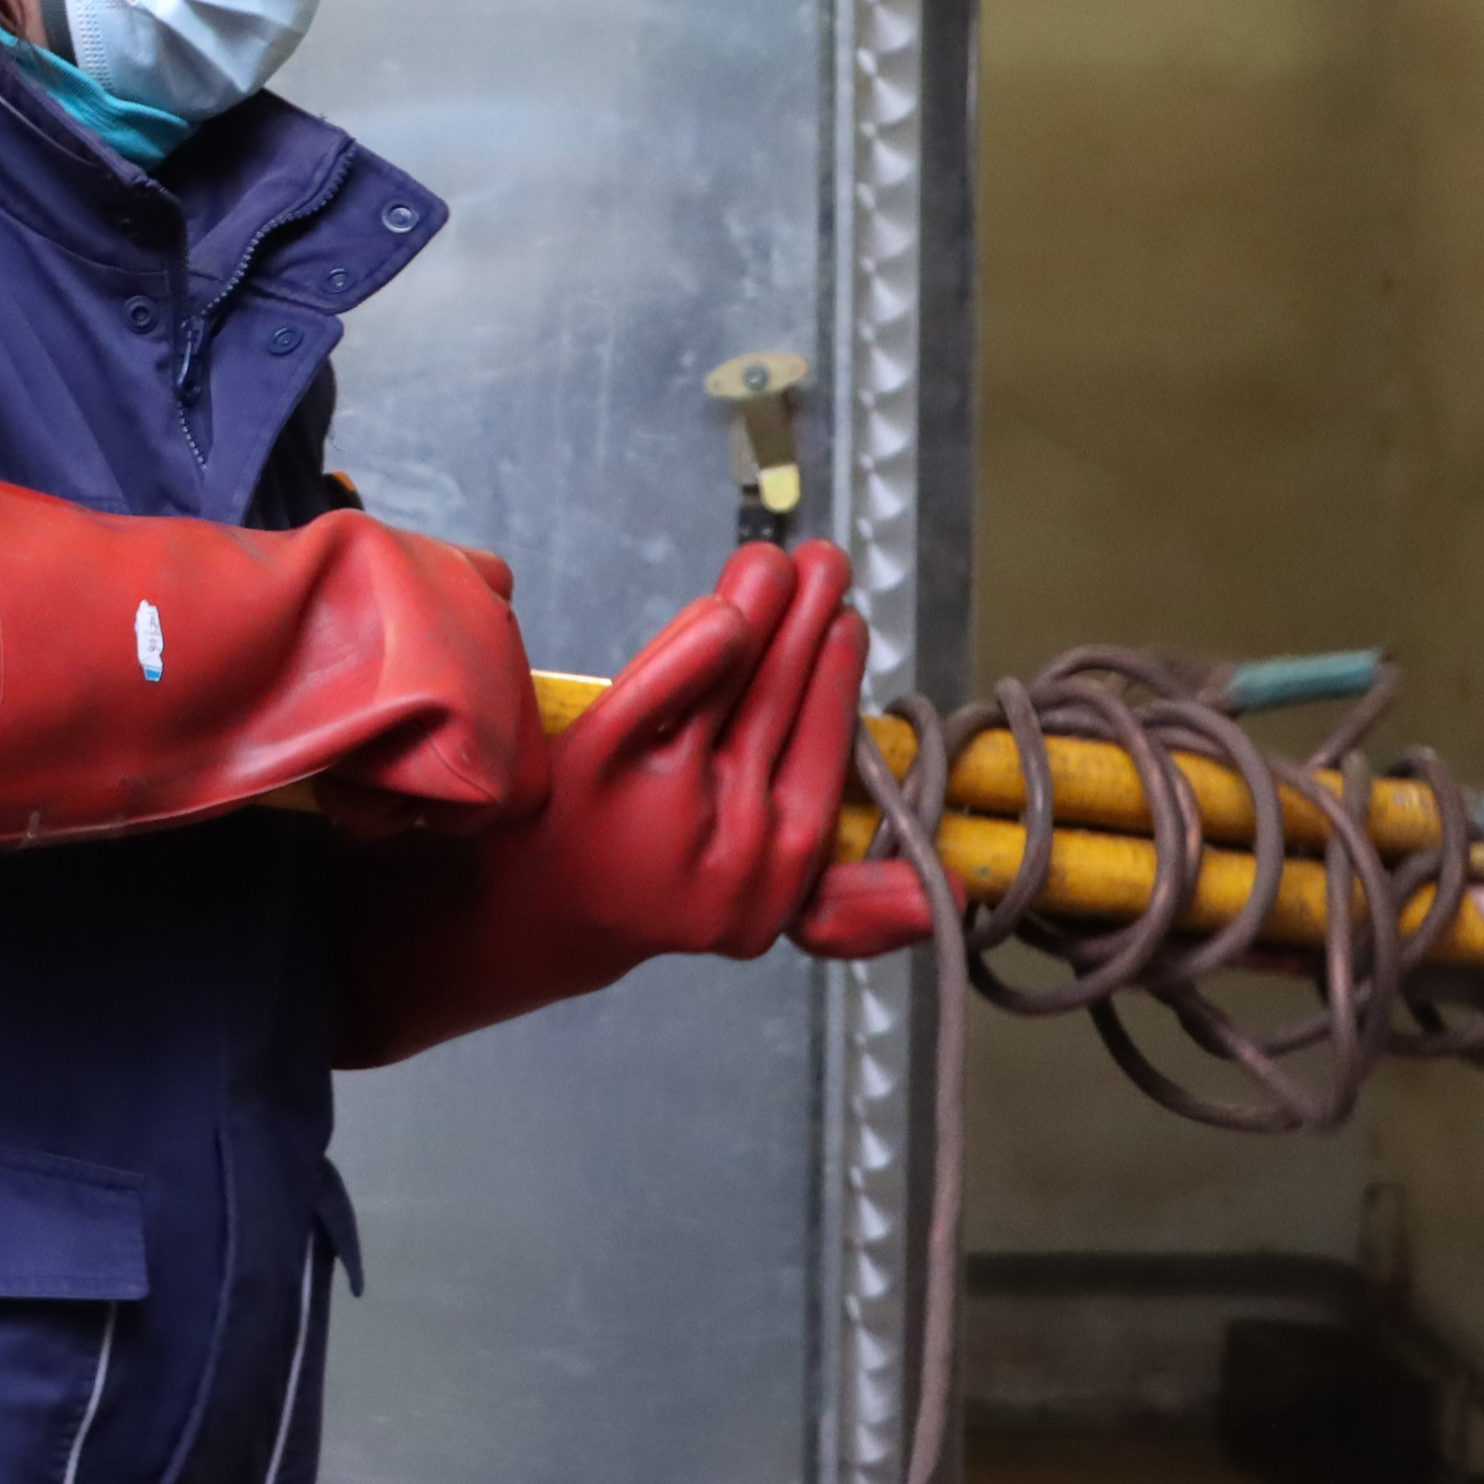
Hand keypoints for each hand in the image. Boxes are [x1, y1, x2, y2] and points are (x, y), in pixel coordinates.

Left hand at [543, 540, 921, 960]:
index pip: (825, 752)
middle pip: (780, 706)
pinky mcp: (594, 769)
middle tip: (825, 561)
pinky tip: (725, 608)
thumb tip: (951, 893)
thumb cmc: (653, 890)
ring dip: (762, 608)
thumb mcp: (757, 913)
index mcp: (782, 871)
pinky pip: (656, 694)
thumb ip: (849, 906)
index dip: (838, 679)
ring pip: (729, 686)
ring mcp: (662, 806)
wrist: (531, 923)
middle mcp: (733, 844)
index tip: (847, 622)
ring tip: (776, 560)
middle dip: (808, 620)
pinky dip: (694, 647)